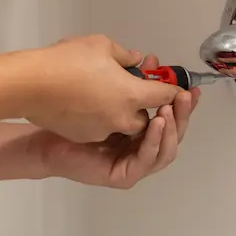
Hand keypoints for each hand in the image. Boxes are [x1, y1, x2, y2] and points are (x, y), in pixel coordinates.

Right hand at [21, 36, 179, 143]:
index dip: (173, 88)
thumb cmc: (66, 61)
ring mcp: (102, 130)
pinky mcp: (84, 136)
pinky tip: (89, 100)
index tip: (178, 86)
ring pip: (124, 125)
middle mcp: (122, 118)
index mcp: (132, 95)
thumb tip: (135, 60)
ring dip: (124, 113)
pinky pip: (103, 129)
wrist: (28, 85)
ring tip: (112, 92)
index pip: (164, 95)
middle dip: (148, 107)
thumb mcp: (100, 45)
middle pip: (148, 119)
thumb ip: (125, 55)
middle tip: (142, 89)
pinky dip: (103, 118)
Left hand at [36, 56, 200, 188]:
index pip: (169, 117)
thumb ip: (129, 78)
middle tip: (187, 96)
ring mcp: (133, 163)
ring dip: (172, 128)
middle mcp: (140, 148)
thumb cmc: (72, 112)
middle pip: (173, 134)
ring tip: (169, 109)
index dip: (181, 102)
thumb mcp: (107, 89)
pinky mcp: (123, 176)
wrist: (45, 135)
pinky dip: (154, 141)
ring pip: (165, 150)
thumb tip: (149, 59)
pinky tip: (156, 123)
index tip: (189, 86)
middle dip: (183, 113)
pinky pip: (146, 160)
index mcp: (141, 130)